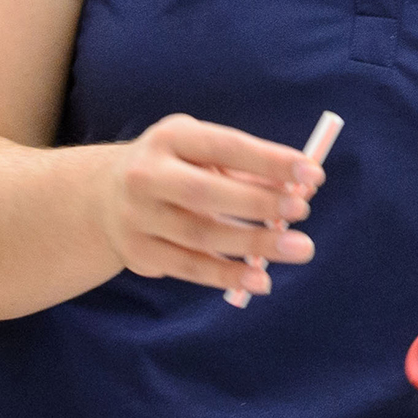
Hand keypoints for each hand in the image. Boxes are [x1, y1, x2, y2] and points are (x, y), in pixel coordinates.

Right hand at [97, 113, 321, 295]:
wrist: (105, 197)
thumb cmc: (177, 169)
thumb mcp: (205, 155)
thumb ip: (249, 170)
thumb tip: (302, 188)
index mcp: (170, 138)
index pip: (224, 146)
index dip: (269, 160)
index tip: (312, 173)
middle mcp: (146, 175)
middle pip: (204, 192)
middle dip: (258, 202)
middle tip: (303, 211)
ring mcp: (138, 217)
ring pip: (200, 235)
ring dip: (253, 243)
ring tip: (298, 248)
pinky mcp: (139, 253)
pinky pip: (188, 267)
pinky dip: (227, 274)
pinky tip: (260, 279)